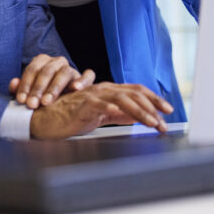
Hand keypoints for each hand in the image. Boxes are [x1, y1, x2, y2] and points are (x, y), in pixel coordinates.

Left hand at [9, 54, 94, 108]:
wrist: (63, 104)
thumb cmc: (43, 97)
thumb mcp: (30, 94)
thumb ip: (20, 89)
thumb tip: (13, 83)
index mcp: (42, 61)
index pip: (32, 69)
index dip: (25, 84)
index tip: (22, 100)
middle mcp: (57, 62)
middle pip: (47, 71)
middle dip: (38, 89)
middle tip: (32, 104)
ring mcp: (72, 69)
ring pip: (65, 72)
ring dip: (54, 87)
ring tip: (47, 102)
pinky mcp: (86, 78)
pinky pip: (88, 75)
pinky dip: (83, 80)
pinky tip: (75, 89)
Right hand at [29, 83, 173, 139]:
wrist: (46, 120)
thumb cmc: (71, 118)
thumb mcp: (100, 116)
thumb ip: (118, 115)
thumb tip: (137, 117)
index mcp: (109, 91)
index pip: (137, 91)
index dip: (154, 99)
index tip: (168, 110)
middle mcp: (103, 90)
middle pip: (134, 93)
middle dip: (152, 107)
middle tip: (163, 122)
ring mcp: (93, 96)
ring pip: (122, 99)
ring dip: (140, 111)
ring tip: (152, 122)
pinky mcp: (82, 105)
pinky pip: (100, 105)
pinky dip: (111, 109)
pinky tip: (122, 115)